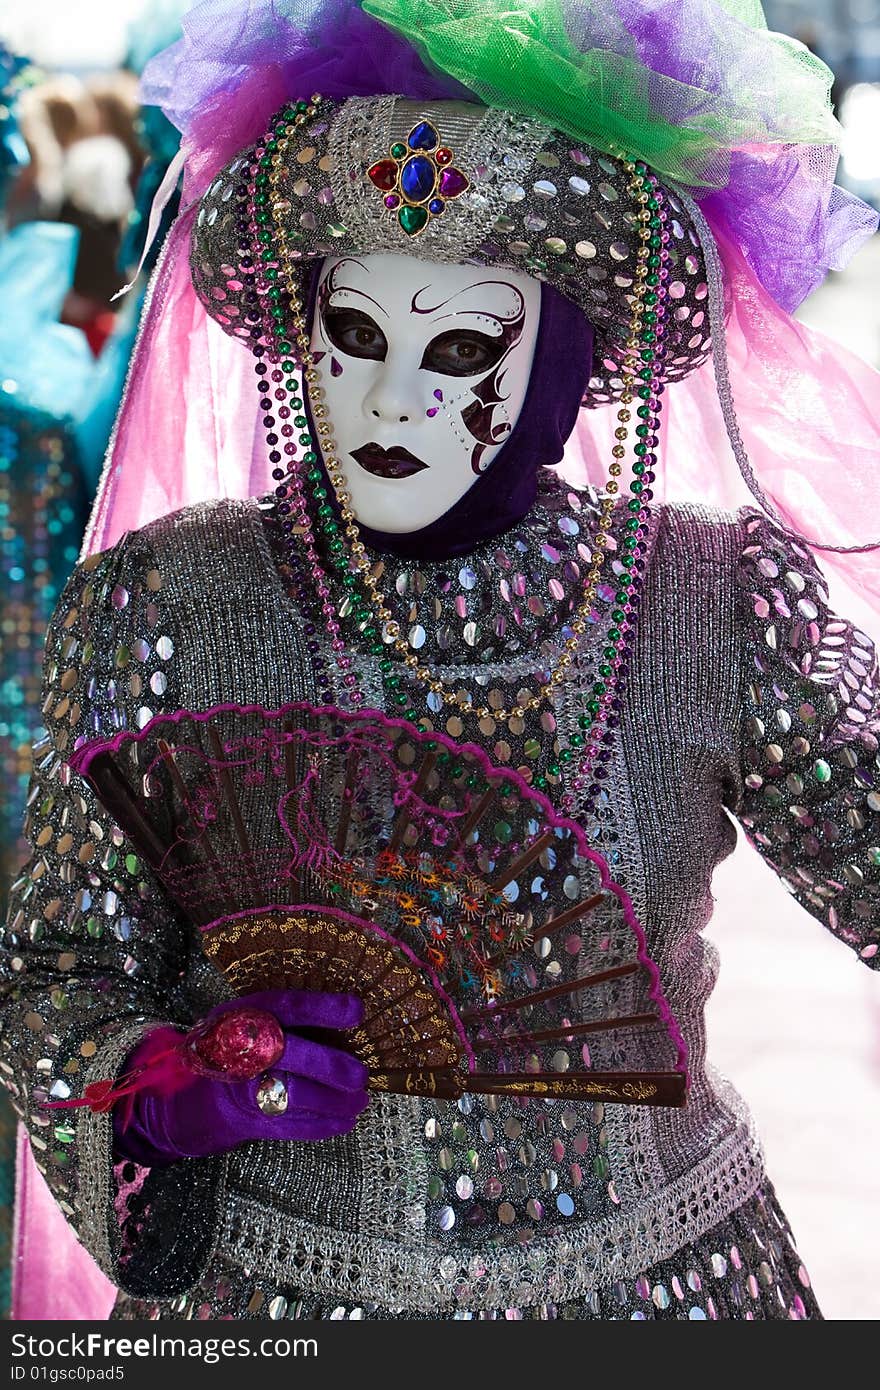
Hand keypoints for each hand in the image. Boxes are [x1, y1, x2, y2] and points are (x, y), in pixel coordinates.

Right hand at [114, 988, 368, 1165]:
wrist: (175, 1096)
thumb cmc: (225, 1051)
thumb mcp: (243, 1021)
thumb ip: (282, 1020)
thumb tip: (347, 1019)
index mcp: (241, 1015)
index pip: (286, 1007)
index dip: (323, 1008)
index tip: (357, 1010)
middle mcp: (238, 1049)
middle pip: (290, 1054)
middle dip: (331, 1066)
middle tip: (362, 1075)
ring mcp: (240, 1089)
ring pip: (295, 1095)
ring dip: (335, 1102)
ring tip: (360, 1101)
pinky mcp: (246, 1122)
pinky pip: (291, 1126)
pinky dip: (323, 1126)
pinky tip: (345, 1121)